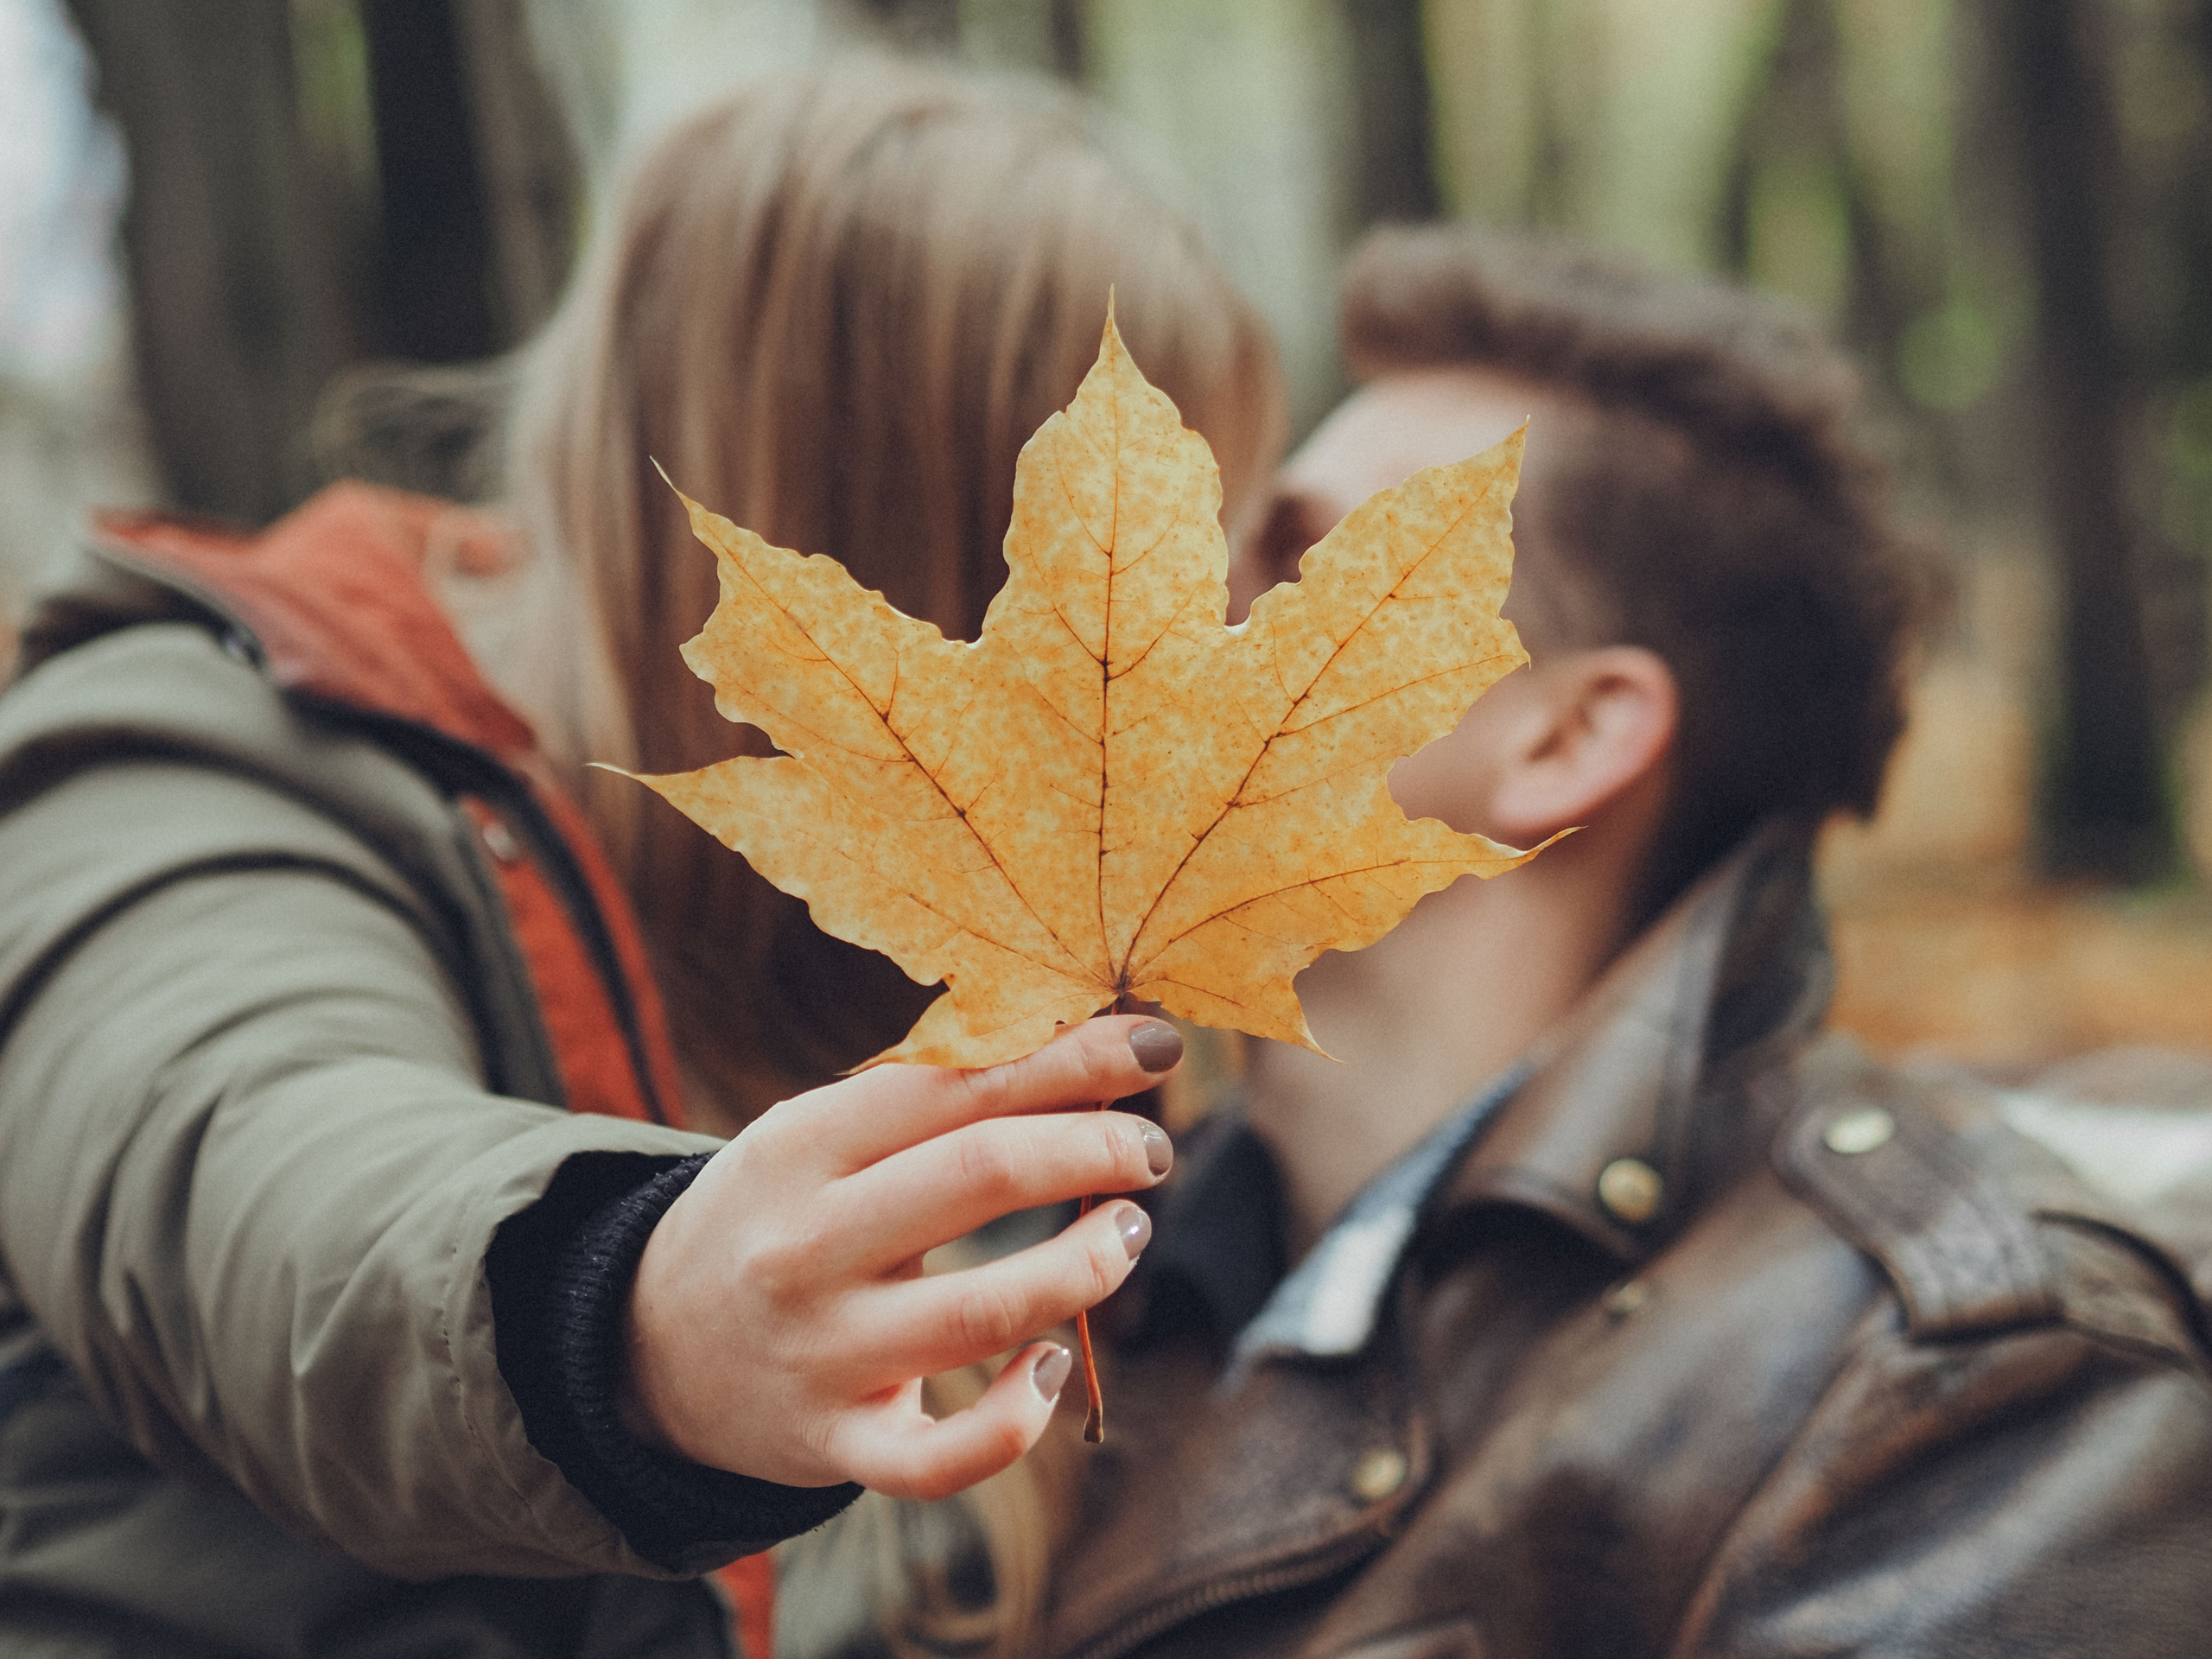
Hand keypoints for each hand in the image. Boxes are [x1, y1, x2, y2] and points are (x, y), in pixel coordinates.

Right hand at [620, 1014, 1182, 1499]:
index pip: (960, 1085)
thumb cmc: (784, 1211)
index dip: (1075, 1058)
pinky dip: (1014, 1422)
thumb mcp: (825, 1133)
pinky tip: (1052, 1369)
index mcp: (805, 1142)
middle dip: (1095, 1148)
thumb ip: (938, 1093)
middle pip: (981, 1175)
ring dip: (1085, 1265)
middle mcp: (806, 1243)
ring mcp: (820, 1352)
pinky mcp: (833, 1446)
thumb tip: (1087, 1040)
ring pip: (984, 1309)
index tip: (1159, 1043)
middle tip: (1151, 1149)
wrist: (655, 1345)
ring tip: (1127, 1231)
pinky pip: (940, 1460)